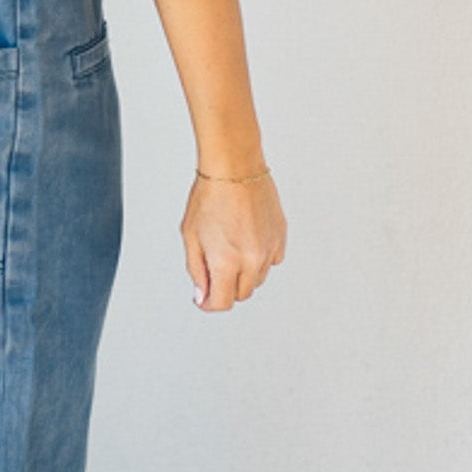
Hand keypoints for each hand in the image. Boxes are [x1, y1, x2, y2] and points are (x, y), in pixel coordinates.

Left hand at [181, 172, 285, 310]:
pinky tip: (246, 241)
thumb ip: (197, 270)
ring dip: (243, 275)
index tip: (203, 299)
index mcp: (227, 261)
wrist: (234, 167)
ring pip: (257, 279)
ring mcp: (269, 249)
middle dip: (225, 288)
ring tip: (228, 248)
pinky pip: (272, 261)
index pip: (222, 302)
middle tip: (212, 270)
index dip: (209, 304)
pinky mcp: (280, 237)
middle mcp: (252, 259)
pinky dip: (259, 260)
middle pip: (241, 294)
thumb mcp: (190, 236)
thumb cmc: (209, 196)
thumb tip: (203, 295)